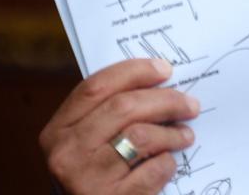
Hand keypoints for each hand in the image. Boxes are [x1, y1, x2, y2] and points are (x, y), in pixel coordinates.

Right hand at [39, 58, 199, 194]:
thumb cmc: (95, 174)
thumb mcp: (88, 141)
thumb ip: (110, 113)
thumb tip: (159, 80)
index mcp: (58, 130)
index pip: (96, 86)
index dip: (134, 71)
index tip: (165, 69)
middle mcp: (66, 153)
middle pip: (123, 107)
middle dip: (165, 100)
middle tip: (190, 104)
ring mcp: (86, 179)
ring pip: (141, 136)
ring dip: (172, 132)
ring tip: (185, 135)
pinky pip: (152, 170)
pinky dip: (167, 163)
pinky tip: (168, 163)